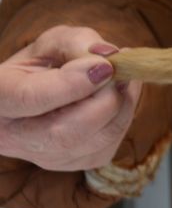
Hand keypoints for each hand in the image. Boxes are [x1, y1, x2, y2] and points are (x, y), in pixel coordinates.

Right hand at [0, 25, 140, 170]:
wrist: (37, 91)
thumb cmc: (42, 64)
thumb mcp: (52, 43)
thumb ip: (77, 43)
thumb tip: (107, 58)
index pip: (30, 98)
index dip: (72, 84)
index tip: (105, 66)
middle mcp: (11, 136)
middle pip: (64, 133)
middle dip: (105, 100)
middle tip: (122, 72)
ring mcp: (40, 157)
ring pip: (91, 144)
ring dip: (121, 108)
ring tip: (124, 80)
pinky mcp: (68, 164)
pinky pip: (106, 149)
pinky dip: (122, 121)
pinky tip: (118, 98)